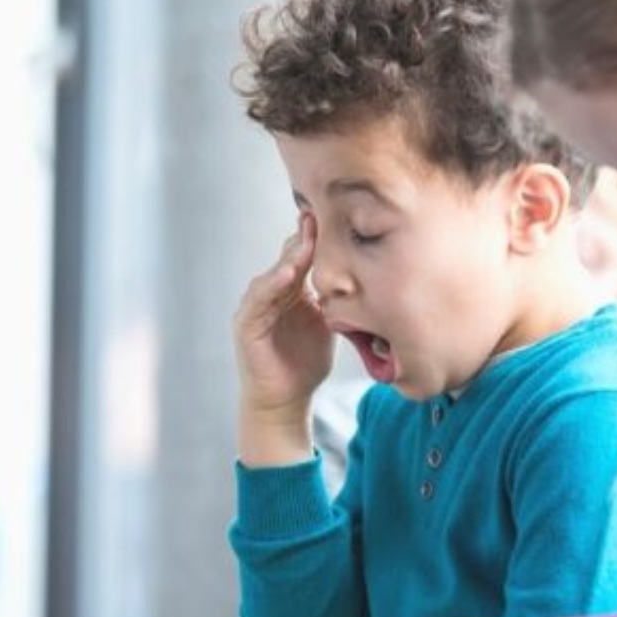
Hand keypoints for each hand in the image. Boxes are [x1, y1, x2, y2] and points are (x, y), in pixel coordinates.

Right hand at [233, 214, 333, 464]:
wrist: (286, 401)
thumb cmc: (306, 364)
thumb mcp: (329, 325)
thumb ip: (338, 302)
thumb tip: (371, 281)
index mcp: (292, 291)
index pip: (303, 257)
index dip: (317, 238)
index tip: (335, 217)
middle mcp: (272, 293)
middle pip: (288, 258)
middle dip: (304, 238)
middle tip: (319, 215)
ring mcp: (256, 307)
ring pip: (274, 275)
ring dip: (290, 258)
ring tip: (307, 241)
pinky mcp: (246, 325)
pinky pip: (258, 300)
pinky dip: (271, 286)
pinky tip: (287, 274)